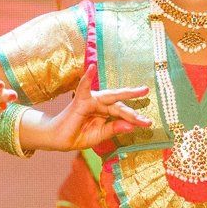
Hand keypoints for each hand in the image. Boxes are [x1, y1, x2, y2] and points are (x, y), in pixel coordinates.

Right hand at [26, 71, 151, 150]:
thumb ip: (113, 129)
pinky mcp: (79, 101)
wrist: (58, 140)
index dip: (135, 118)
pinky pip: (83, 87)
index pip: (122, 113)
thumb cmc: (78, 136)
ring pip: (109, 96)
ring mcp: (90, 101)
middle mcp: (100, 104)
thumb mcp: (99, 135)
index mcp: (105, 112)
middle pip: (119, 102)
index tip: (148, 123)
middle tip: (146, 91)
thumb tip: (131, 127)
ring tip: (137, 89)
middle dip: (133, 97)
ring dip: (123, 93)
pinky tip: (91, 68)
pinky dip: (87, 77)